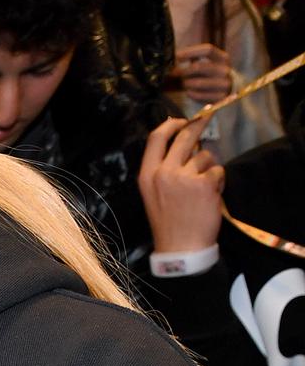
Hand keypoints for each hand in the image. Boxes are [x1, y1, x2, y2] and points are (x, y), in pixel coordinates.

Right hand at [138, 112, 223, 256]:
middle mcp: (164, 173)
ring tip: (203, 189)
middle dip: (198, 124)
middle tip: (207, 116)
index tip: (182, 120)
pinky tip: (210, 197)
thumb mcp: (153, 195)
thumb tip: (181, 141)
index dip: (171, 124)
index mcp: (147, 175)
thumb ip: (162, 169)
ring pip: (205, 156)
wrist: (180, 249)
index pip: (156, 138)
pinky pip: (217, 171)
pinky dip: (218, 182)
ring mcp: (184, 178)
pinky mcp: (204, 184)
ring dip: (209, 167)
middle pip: (184, 137)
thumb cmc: (168, 223)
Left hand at [168, 40, 232, 104]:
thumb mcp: (206, 64)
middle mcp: (226, 70)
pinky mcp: (220, 98)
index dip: (190, 52)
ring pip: (197, 82)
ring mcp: (224, 85)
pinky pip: (199, 95)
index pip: (208, 50)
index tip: (176, 56)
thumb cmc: (208, 77)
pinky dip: (190, 93)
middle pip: (199, 66)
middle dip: (183, 70)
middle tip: (174, 74)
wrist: (223, 94)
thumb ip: (193, 58)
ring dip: (186, 83)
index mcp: (223, 58)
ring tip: (184, 83)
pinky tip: (189, 92)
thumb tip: (174, 57)